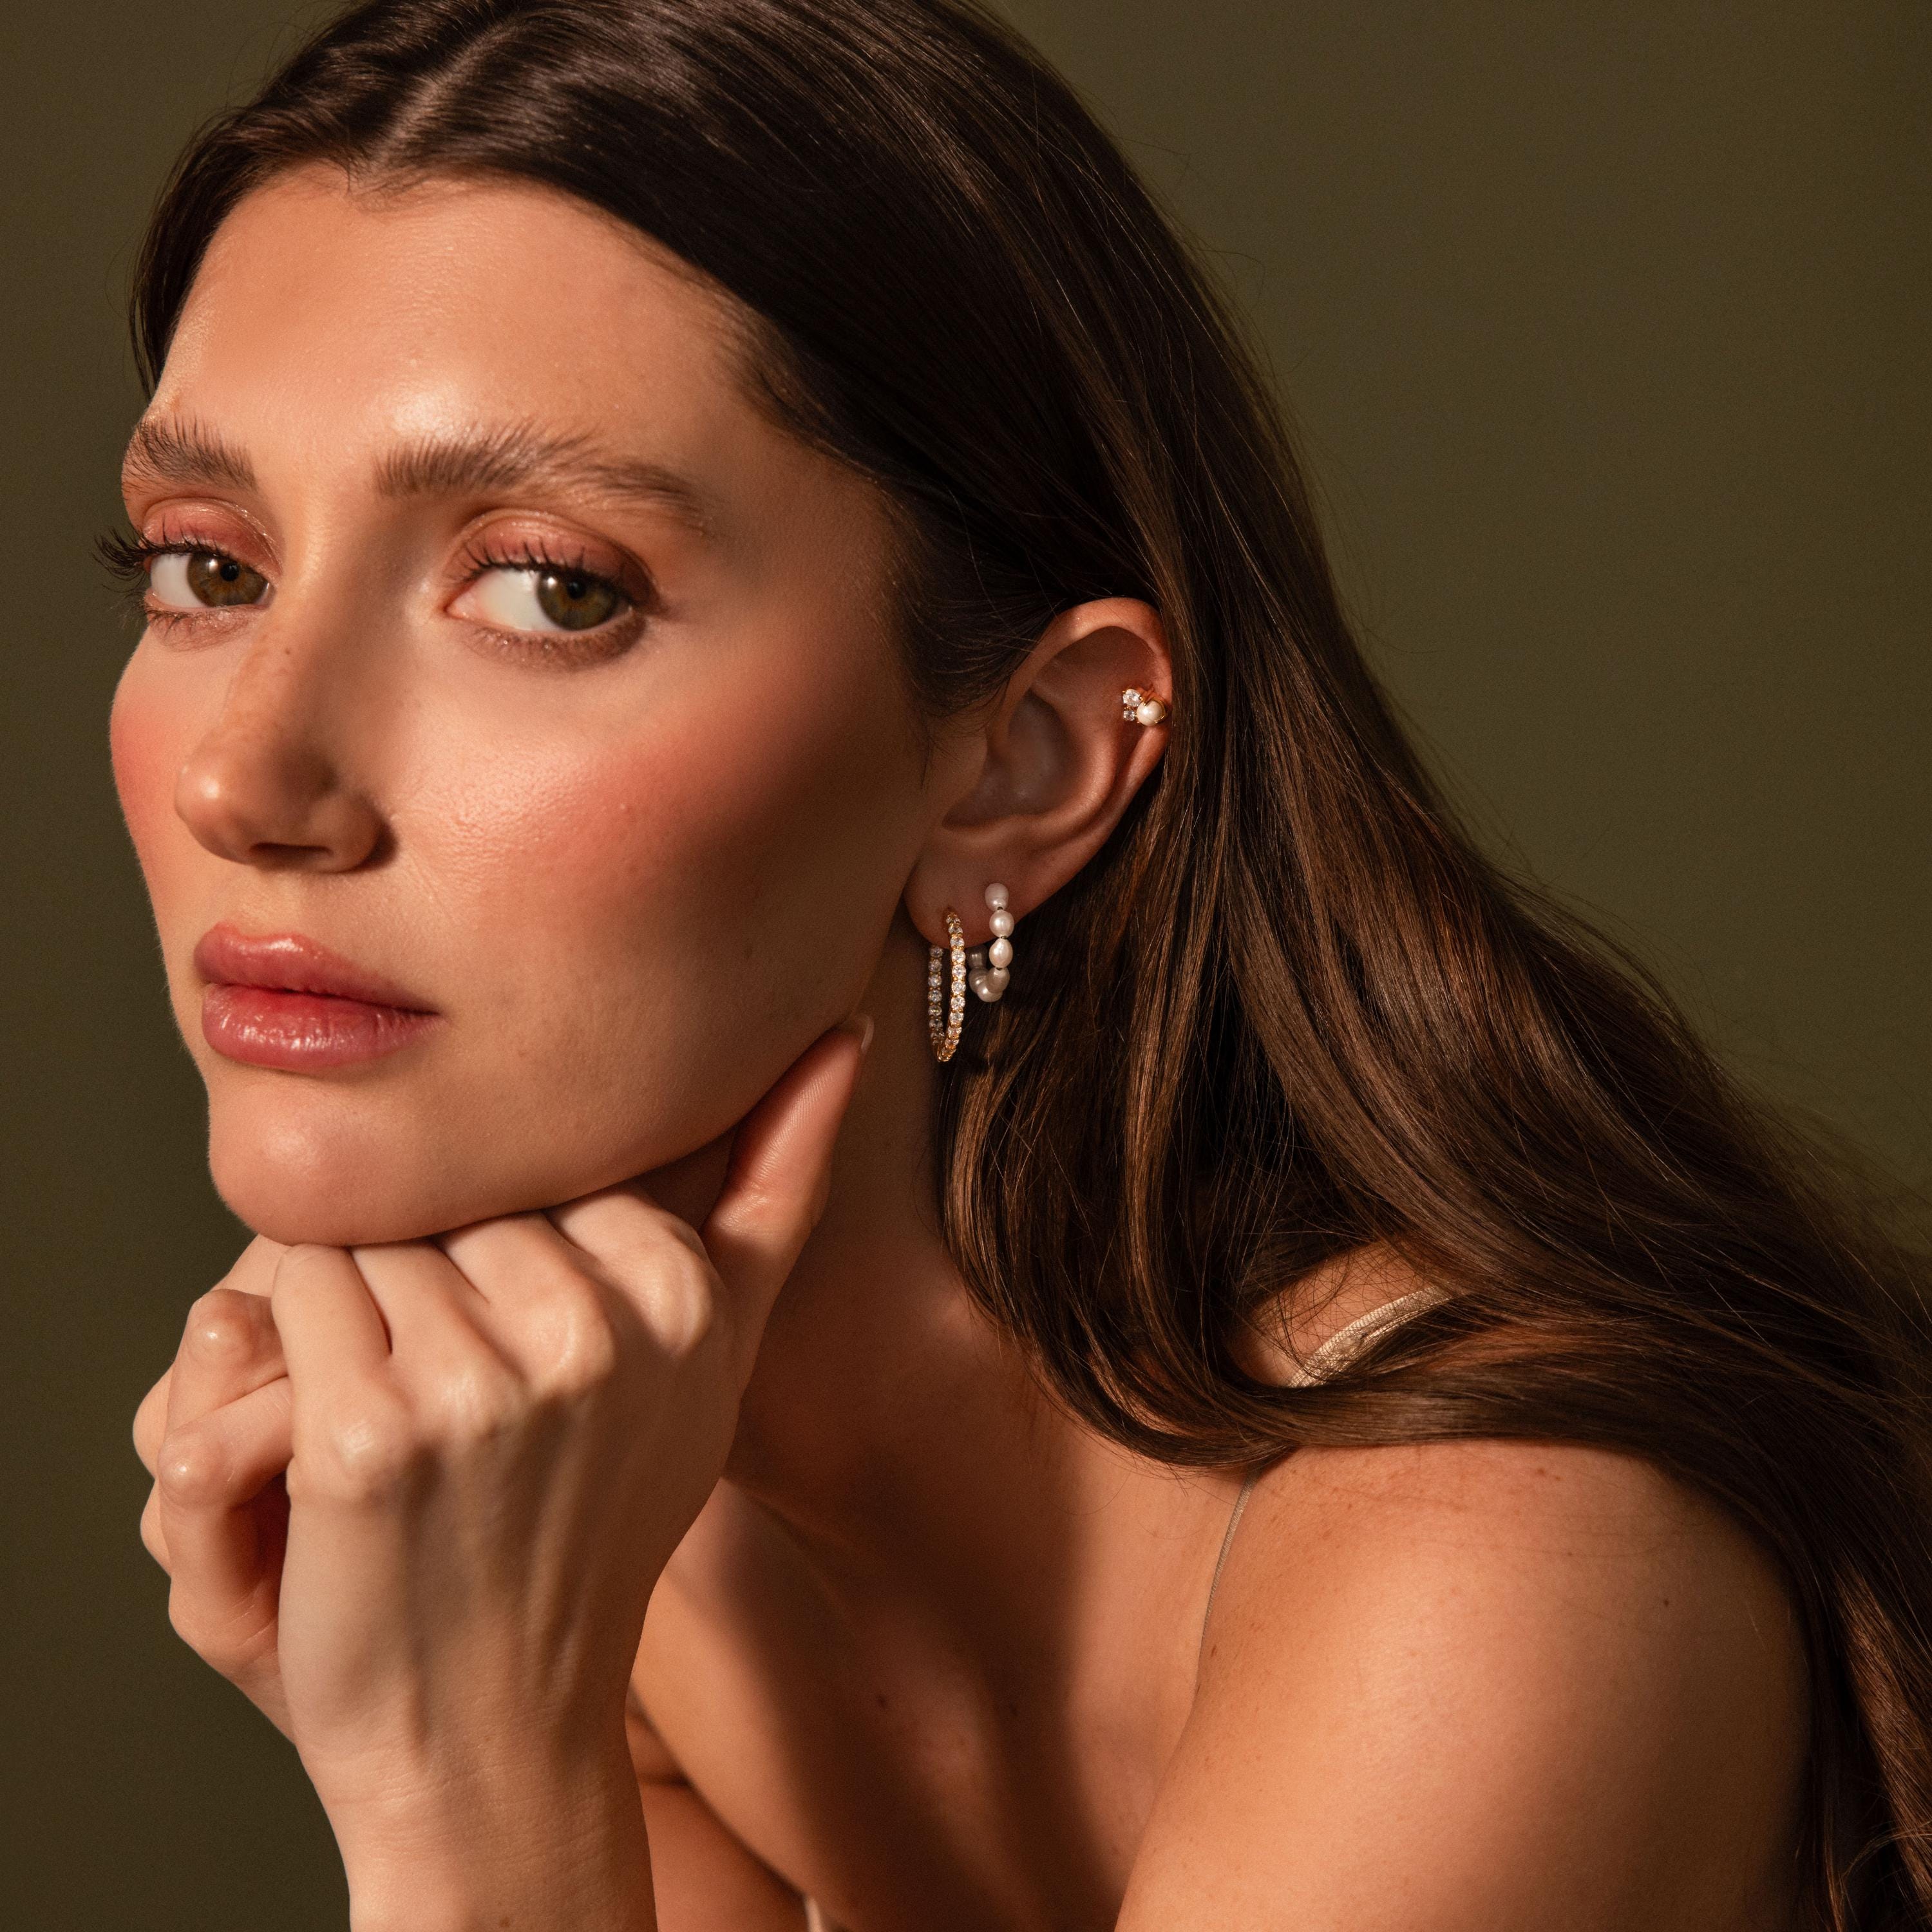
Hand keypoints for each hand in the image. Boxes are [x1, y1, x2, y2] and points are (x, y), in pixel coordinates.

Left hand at [133, 1016, 868, 1889]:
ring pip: (368, 1230)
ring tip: (399, 1408)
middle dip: (429, 1263)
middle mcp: (596, 1329)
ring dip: (354, 1303)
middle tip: (448, 1382)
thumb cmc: (602, 1519)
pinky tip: (333, 1428)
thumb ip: (777, 1189)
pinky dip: (287, 1345)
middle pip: (454, 1190)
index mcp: (681, 1294)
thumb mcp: (715, 1354)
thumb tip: (851, 1032)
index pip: (544, 1160)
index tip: (514, 1336)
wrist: (496, 1725)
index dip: (504, 1240)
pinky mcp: (368, 1432)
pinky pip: (293, 1291)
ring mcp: (482, 1384)